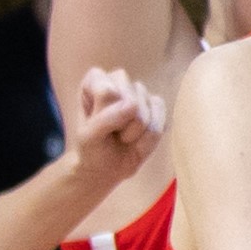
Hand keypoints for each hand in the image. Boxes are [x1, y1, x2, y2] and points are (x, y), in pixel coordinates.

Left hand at [58, 66, 166, 182]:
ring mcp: (138, 93)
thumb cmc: (93, 149)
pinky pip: (161, 115)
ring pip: (147, 106)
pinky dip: (150, 135)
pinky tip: (139, 139)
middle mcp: (118, 81)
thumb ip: (107, 119)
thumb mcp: (89, 137)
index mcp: (95, 81)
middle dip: (124, 121)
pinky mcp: (155, 106)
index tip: (97, 124)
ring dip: (136, 131)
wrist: (108, 168)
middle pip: (131, 95)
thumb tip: (134, 105)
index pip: (107, 89)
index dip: (106, 111)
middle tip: (112, 134)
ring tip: (124, 138)